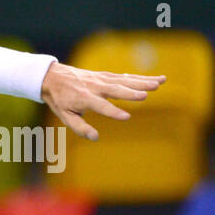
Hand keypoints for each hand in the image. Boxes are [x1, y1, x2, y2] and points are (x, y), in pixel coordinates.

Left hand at [41, 63, 165, 140]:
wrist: (53, 77)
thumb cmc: (60, 100)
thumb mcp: (64, 116)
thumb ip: (80, 127)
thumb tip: (95, 137)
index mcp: (84, 99)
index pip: (101, 106)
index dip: (113, 112)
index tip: (126, 117)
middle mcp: (95, 87)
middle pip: (116, 90)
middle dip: (131, 93)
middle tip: (147, 95)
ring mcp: (102, 80)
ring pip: (125, 81)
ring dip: (143, 82)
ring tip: (160, 83)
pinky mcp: (107, 76)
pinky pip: (126, 77)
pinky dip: (141, 78)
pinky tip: (156, 79)